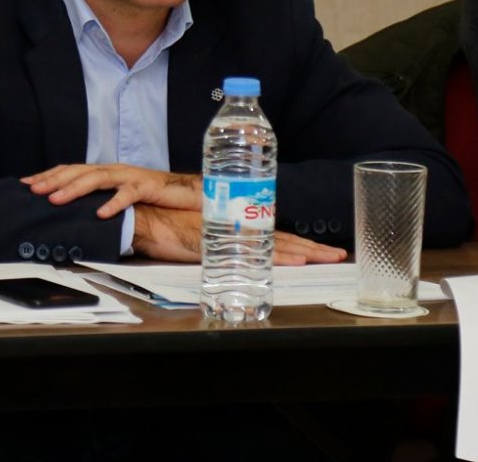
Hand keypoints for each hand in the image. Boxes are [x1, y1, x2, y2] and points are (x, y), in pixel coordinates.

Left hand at [23, 164, 200, 217]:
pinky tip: (101, 213)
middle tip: (33, 190)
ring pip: (98, 179)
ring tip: (56, 199)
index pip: (72, 170)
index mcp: (105, 172)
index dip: (49, 175)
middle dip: (54, 180)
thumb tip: (74, 212)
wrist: (185, 192)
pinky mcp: (147, 186)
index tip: (27, 184)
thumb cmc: (151, 196)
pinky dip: (113, 203)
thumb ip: (99, 199)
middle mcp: (114, 170)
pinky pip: (128, 195)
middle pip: (79, 171)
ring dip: (74, 188)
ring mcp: (130, 176)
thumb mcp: (119, 196)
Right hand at [129, 205, 347, 264]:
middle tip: (338, 254)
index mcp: (236, 225)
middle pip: (282, 237)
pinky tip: (290, 260)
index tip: (324, 249)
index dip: (301, 242)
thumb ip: (223, 241)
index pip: (276, 234)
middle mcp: (236, 226)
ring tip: (324, 256)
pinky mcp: (214, 243)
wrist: (140, 216)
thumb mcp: (201, 233)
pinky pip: (247, 252)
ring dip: (300, 251)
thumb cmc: (167, 223)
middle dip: (312, 247)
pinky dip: (271, 257)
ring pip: (271, 243)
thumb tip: (241, 253)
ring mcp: (227, 233)